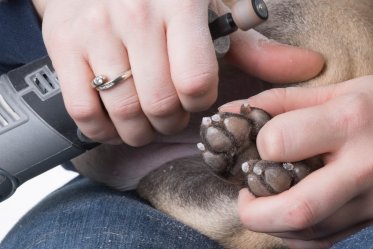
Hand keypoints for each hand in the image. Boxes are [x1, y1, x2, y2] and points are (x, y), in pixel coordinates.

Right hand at [32, 0, 323, 145]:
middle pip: (159, 105)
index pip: (195, 81)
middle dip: (170, 122)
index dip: (200, 102)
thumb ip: (255, 47)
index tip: (195, 98)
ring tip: (145, 118)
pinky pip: (84, 112)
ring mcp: (94, 31)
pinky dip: (102, 130)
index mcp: (180, 3)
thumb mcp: (211, 12)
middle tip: (170, 113)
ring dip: (140, 130)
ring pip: (124, 113)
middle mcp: (135, 14)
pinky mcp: (63, 46)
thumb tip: (307, 68)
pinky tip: (114, 122)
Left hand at [220, 76, 372, 247]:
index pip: (279, 143)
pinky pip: (320, 241)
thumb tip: (228, 112)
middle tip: (246, 193)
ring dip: (270, 221)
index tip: (259, 146)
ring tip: (267, 198)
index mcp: (347, 122)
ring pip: (305, 232)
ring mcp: (370, 202)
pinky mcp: (369, 220)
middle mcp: (362, 168)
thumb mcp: (332, 92)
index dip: (259, 146)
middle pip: (294, 209)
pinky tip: (289, 210)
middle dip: (253, 210)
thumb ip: (277, 102)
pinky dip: (293, 232)